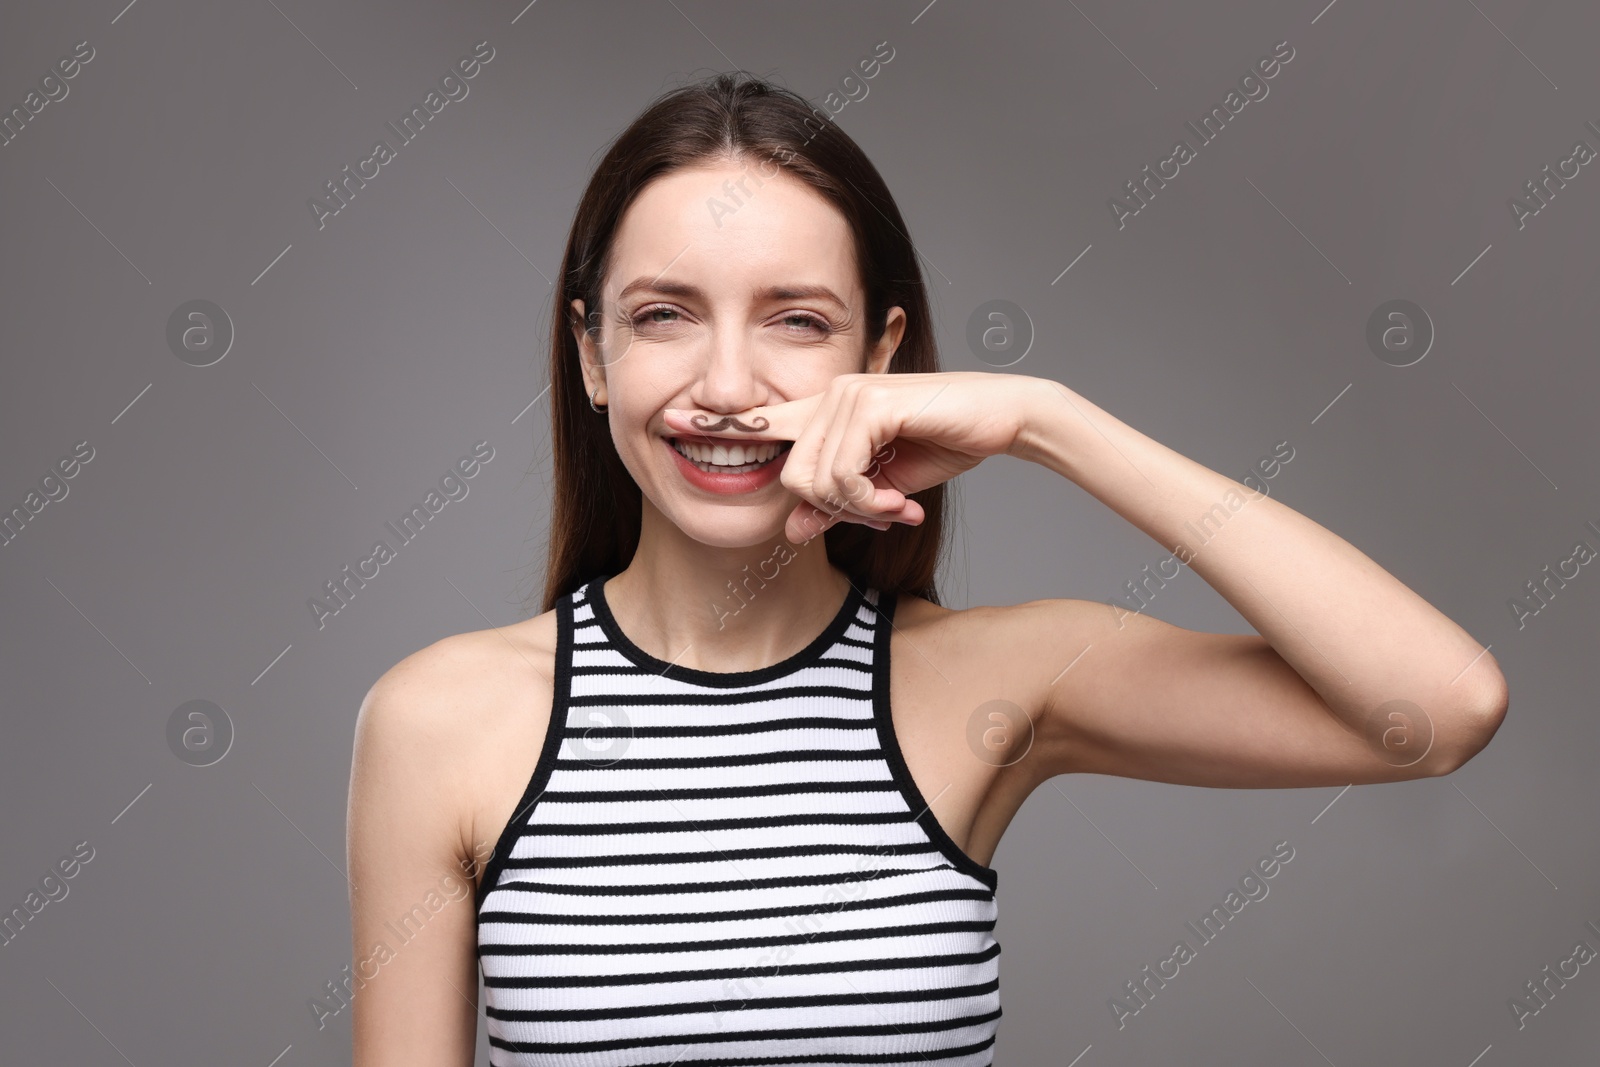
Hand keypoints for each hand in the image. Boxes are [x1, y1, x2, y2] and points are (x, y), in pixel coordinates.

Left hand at [662, 371, 1038, 542]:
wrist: (999, 419)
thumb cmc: (941, 443)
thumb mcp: (880, 488)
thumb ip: (833, 505)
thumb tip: (790, 532)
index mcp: (824, 411)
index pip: (758, 420)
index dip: (713, 424)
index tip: (670, 423)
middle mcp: (828, 396)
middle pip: (789, 476)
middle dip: (831, 512)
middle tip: (875, 517)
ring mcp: (847, 395)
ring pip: (812, 478)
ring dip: (855, 510)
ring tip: (891, 509)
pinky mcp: (870, 403)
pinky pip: (842, 473)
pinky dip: (869, 501)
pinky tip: (897, 504)